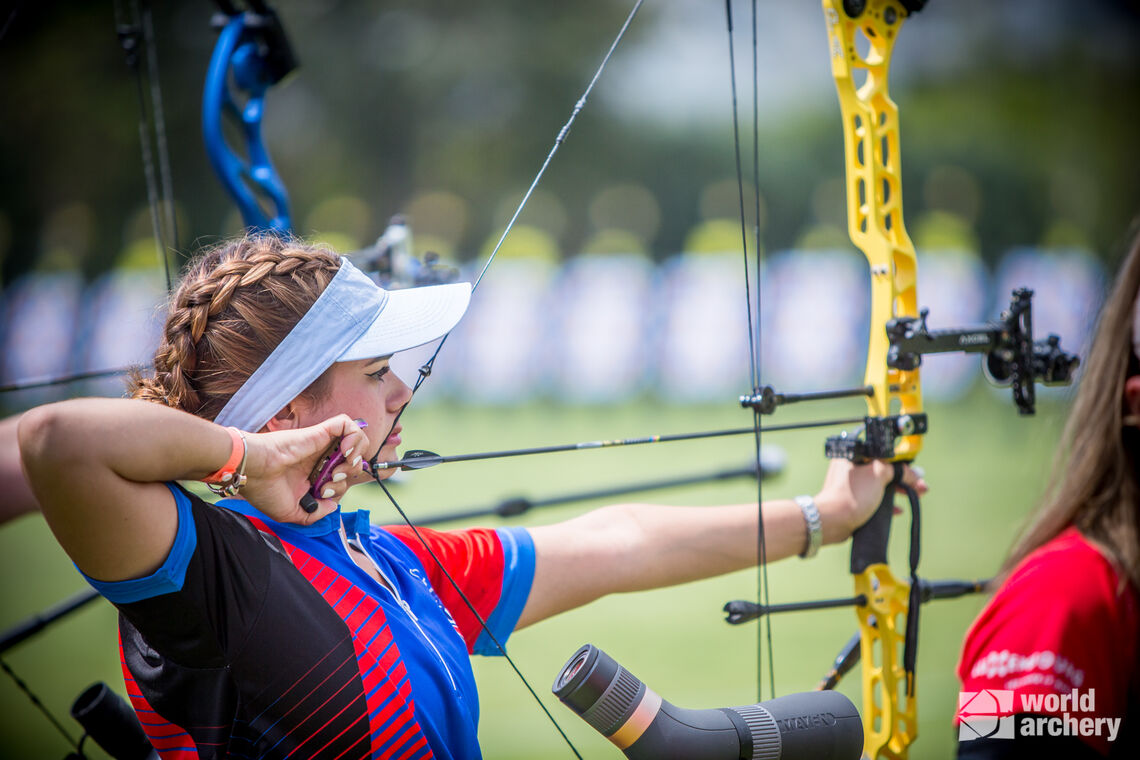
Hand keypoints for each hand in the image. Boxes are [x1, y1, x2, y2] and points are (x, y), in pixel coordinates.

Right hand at [238, 415, 370, 524]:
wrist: (252, 472)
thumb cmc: (265, 490)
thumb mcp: (290, 513)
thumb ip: (314, 514)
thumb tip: (333, 506)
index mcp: (313, 474)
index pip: (342, 477)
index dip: (341, 487)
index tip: (324, 494)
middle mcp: (320, 458)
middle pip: (354, 460)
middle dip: (350, 474)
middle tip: (330, 482)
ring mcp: (321, 444)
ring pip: (356, 440)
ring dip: (356, 456)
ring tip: (338, 467)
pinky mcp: (320, 432)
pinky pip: (348, 424)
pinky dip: (354, 436)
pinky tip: (344, 451)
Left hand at [814, 459, 927, 544]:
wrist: (833, 521)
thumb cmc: (851, 494)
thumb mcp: (879, 474)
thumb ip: (897, 470)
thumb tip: (915, 473)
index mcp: (852, 456)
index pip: (883, 455)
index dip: (901, 463)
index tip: (915, 472)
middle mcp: (850, 469)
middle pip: (883, 470)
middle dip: (904, 478)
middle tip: (920, 486)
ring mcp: (851, 486)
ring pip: (880, 485)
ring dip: (898, 490)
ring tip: (915, 495)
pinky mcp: (852, 502)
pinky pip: (874, 499)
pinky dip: (887, 503)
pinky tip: (898, 509)